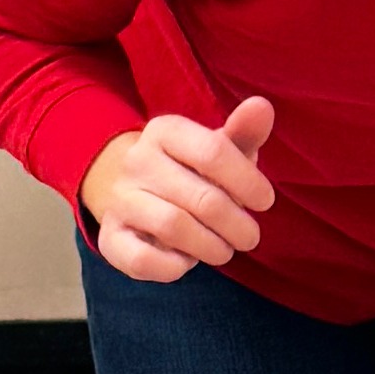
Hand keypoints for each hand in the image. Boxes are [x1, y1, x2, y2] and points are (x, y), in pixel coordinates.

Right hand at [79, 97, 276, 281]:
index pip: (214, 152)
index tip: (265, 201)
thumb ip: (243, 131)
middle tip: (249, 236)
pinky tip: (187, 261)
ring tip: (224, 250)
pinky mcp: (110, 237)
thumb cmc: (190, 171)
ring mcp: (120, 199)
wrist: (130, 191)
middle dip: (237, 225)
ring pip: (174, 227)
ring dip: (212, 247)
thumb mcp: (218, 148)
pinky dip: (174, 267)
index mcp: (165, 131)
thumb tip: (262, 106)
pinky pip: (143, 260)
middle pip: (203, 199)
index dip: (249, 183)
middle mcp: (136, 161)